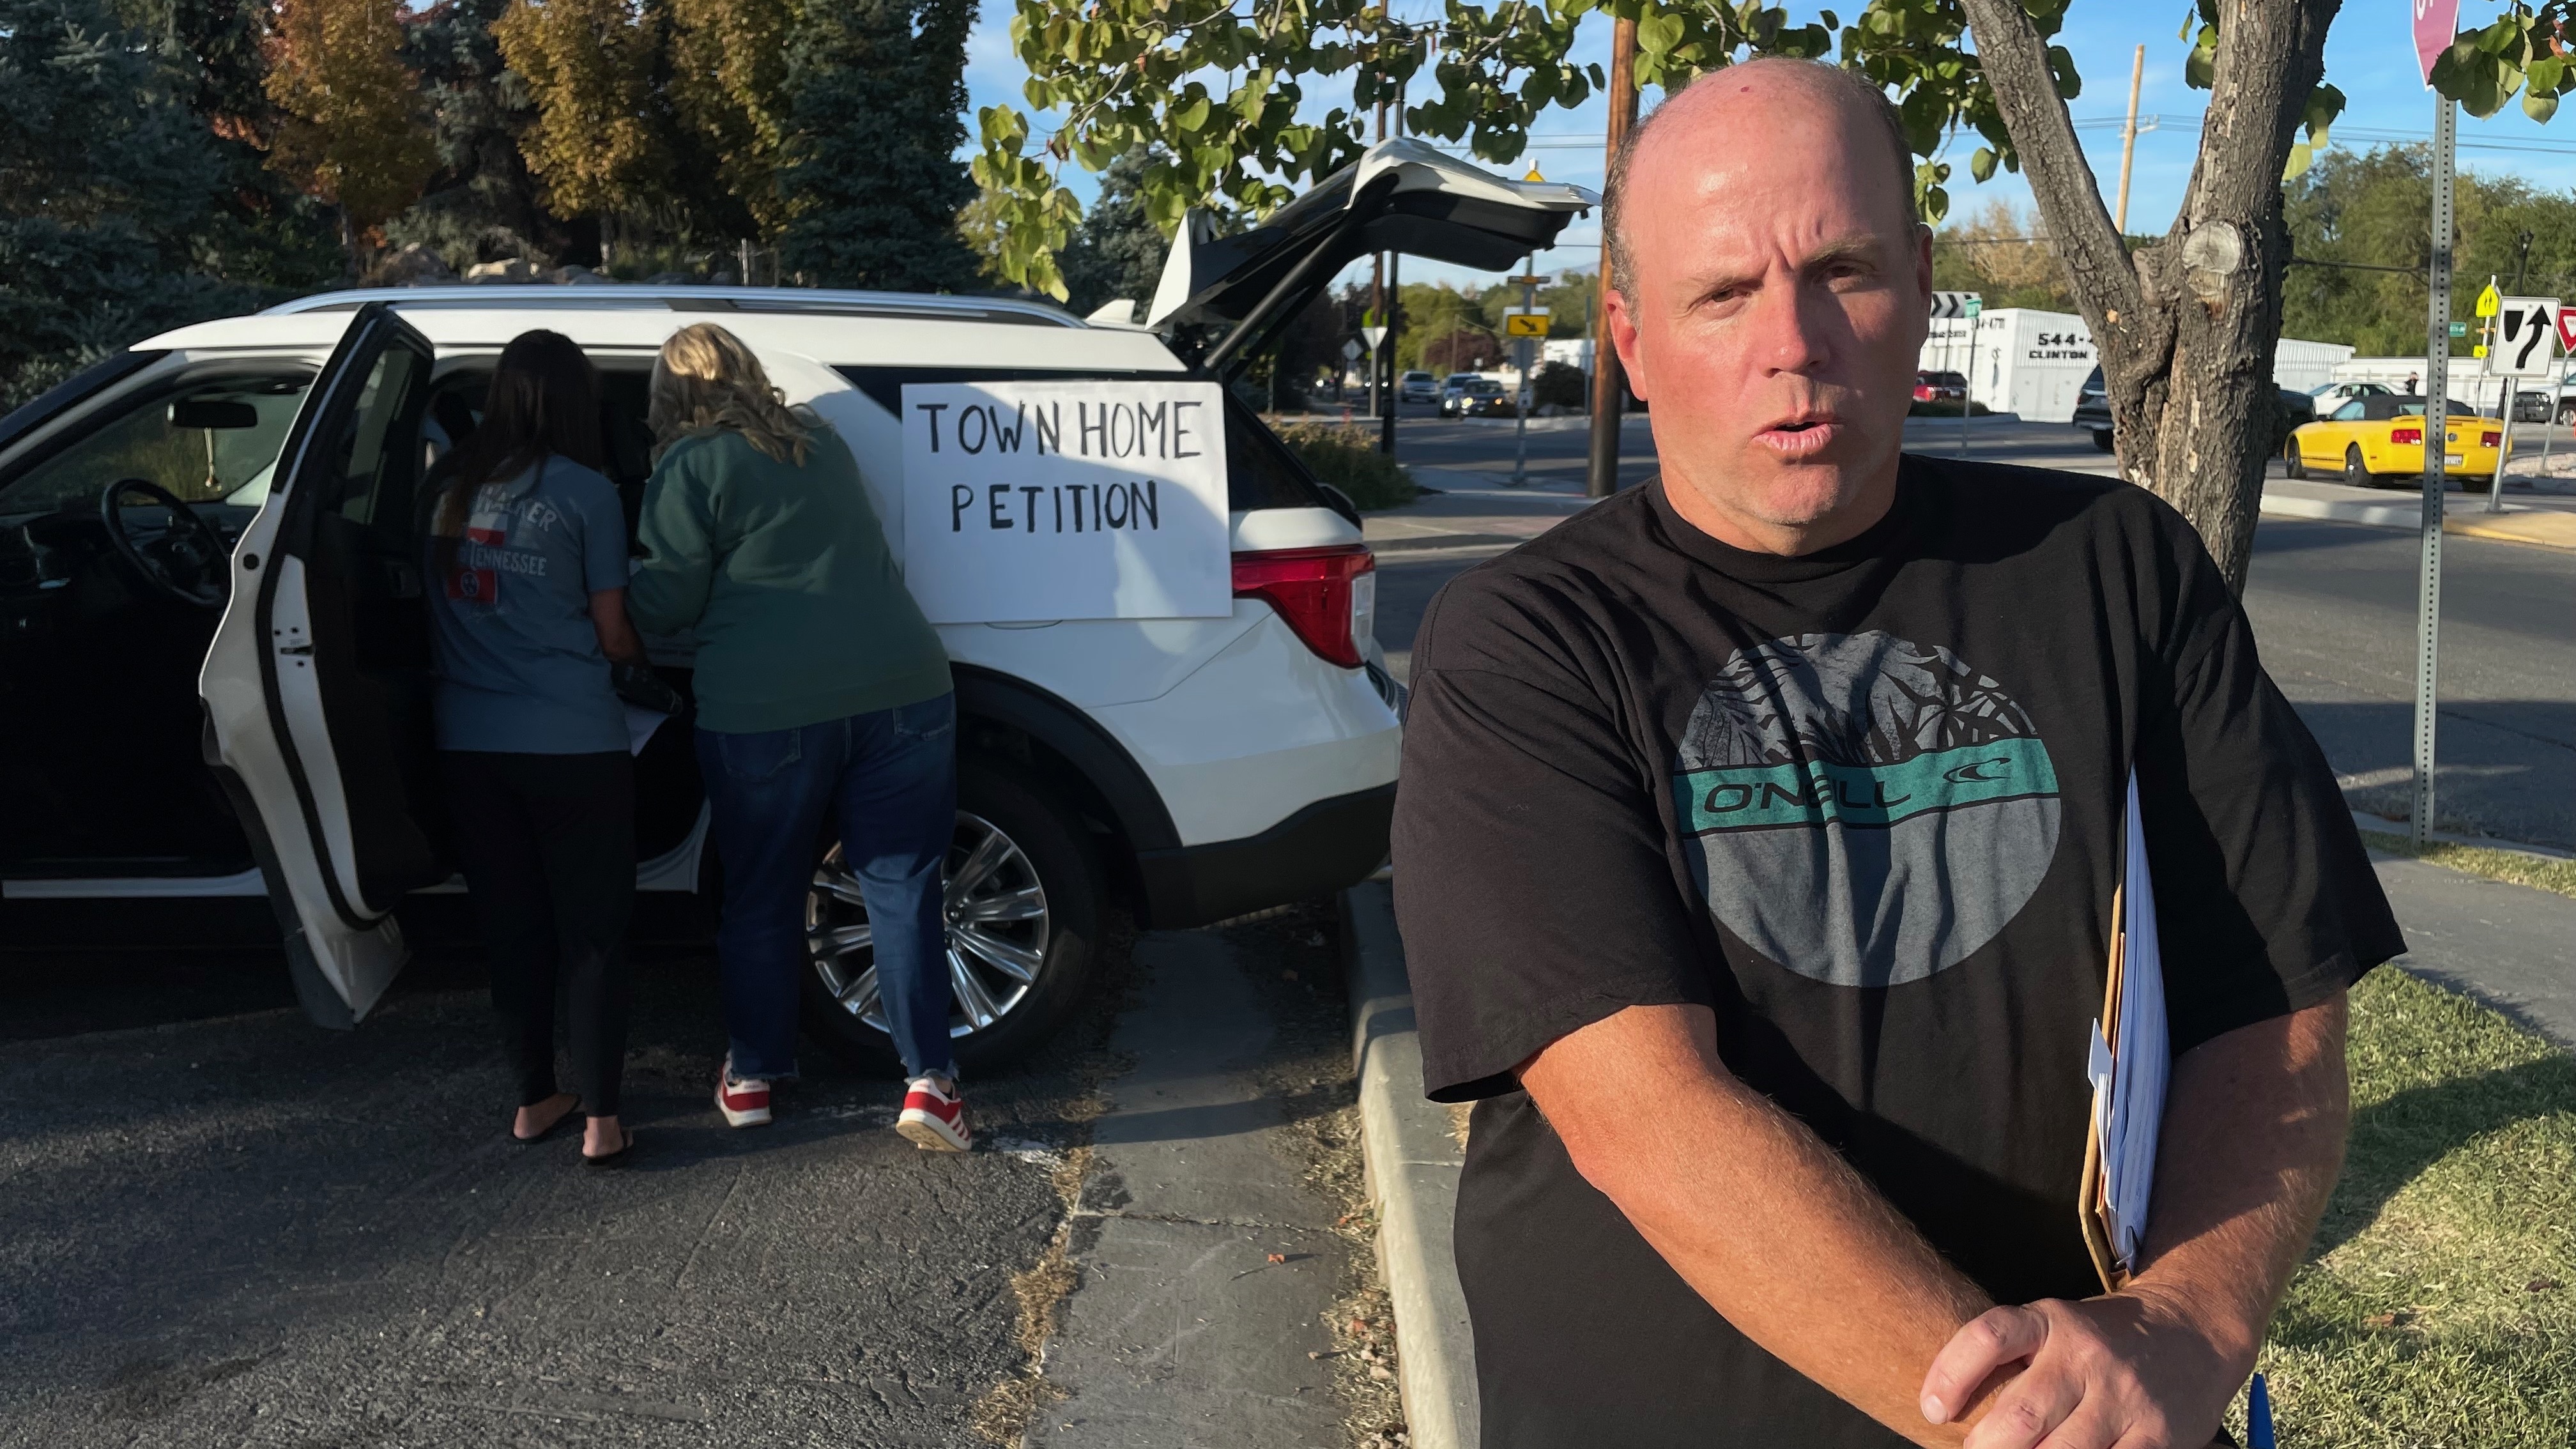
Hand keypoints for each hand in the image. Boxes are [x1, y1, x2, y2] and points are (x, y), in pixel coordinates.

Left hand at [1917, 1290, 2236, 1448]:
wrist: (2193, 1331)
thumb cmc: (2100, 1341)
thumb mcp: (2054, 1327)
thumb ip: (2010, 1360)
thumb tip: (1944, 1412)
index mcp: (2050, 1321)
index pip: (1989, 1337)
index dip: (1951, 1374)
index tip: (1931, 1410)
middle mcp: (2085, 1356)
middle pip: (2021, 1414)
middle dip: (1986, 1447)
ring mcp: (2123, 1398)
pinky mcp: (2157, 1436)